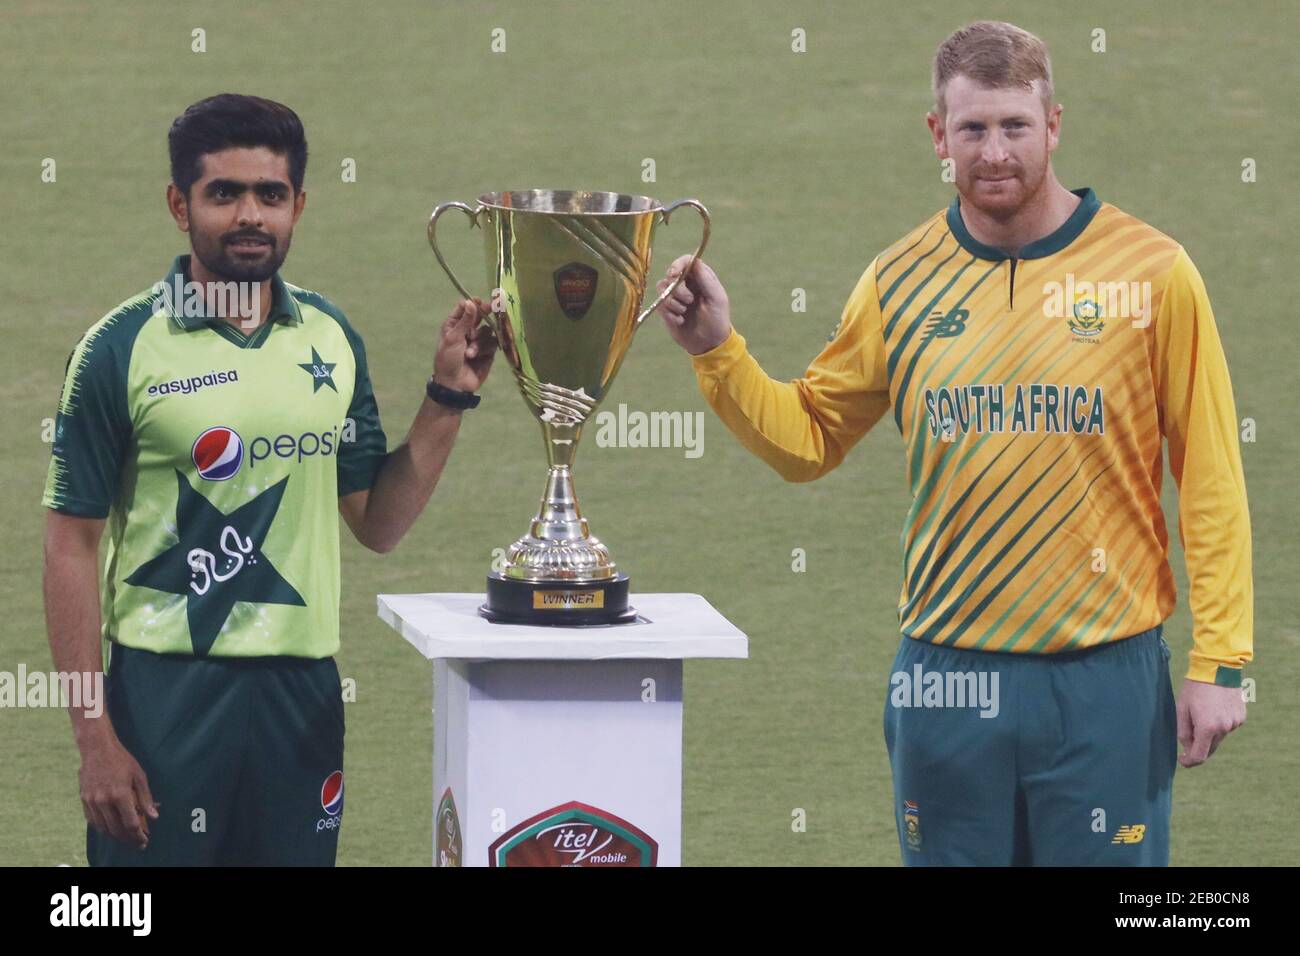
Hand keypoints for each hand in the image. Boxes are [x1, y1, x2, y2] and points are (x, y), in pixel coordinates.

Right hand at [79, 731, 157, 849]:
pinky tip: (111, 828)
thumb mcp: (139, 776)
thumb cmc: (122, 760)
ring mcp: (92, 801)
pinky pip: (93, 821)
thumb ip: (146, 798)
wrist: (97, 749)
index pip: (131, 823)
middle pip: (116, 829)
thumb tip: (154, 816)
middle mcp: (104, 801)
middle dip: (128, 839)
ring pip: (103, 828)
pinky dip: (102, 828)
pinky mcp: (84, 800)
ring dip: (115, 836)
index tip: (144, 840)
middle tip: (137, 842)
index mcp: (120, 795)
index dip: (139, 835)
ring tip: (125, 837)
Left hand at [433, 298, 497, 392]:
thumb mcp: (454, 338)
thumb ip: (465, 320)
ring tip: (470, 353)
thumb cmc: (448, 359)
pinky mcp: (488, 352)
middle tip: (492, 308)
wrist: (455, 384)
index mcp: (454, 325)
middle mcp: (467, 330)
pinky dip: (485, 349)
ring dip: (480, 341)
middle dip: (485, 314)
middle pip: (480, 316)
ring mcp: (479, 341)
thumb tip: (471, 301)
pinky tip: (477, 357)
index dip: (473, 304)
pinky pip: (493, 343)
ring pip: (488, 331)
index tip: (480, 302)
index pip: (465, 308)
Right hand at [654, 255, 732, 354]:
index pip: (685, 261)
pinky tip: (681, 321)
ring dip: (673, 302)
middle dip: (678, 289)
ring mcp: (675, 296)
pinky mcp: (667, 309)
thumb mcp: (716, 298)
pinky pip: (660, 304)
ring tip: (684, 313)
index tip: (674, 274)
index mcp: (700, 277)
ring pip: (662, 288)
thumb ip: (706, 279)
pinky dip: (670, 313)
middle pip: (670, 275)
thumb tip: (694, 261)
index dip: (677, 265)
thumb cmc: (717, 319)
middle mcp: (686, 284)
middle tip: (690, 301)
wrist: (708, 343)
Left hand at [1176, 678, 1246, 766]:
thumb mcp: (1182, 709)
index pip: (1199, 756)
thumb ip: (1183, 731)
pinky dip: (1220, 724)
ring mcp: (1235, 723)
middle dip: (1198, 746)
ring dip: (1209, 733)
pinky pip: (1228, 727)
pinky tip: (1214, 707)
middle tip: (1188, 735)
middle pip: (1210, 748)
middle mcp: (1224, 728)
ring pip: (1219, 737)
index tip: (1182, 760)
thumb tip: (1187, 748)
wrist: (1218, 668)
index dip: (1189, 761)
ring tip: (1202, 712)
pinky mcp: (1241, 717)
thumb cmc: (1194, 687)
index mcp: (1207, 727)